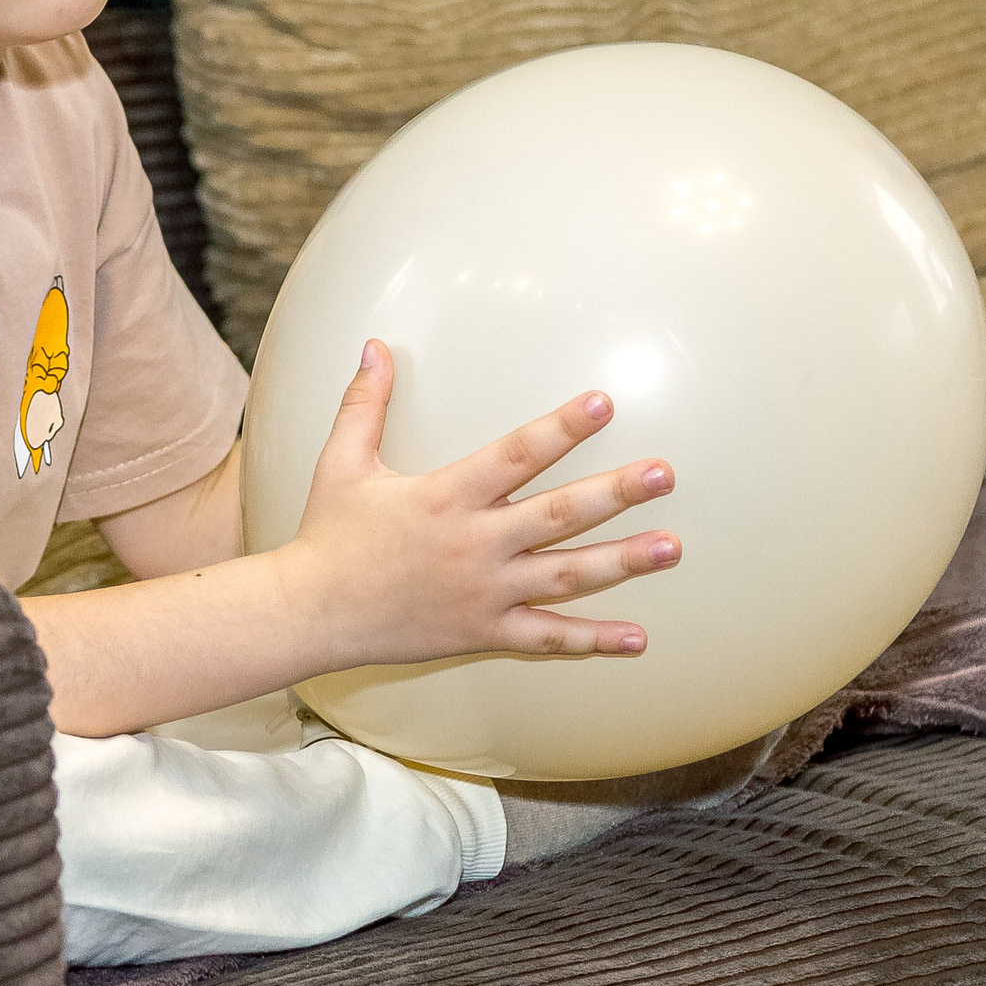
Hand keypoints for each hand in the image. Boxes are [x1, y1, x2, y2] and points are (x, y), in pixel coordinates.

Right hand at [274, 339, 680, 673]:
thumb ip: (365, 403)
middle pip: (558, 514)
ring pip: (567, 576)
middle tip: (664, 474)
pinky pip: (547, 638)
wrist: (312, 613)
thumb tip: (375, 346)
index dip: (561, 428)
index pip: (516, 455)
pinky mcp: (484, 630)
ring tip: (673, 546)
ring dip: (623, 561)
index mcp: (446, 496)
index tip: (603, 403)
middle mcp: (474, 544)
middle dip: (616, 493)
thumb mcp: (341, 462)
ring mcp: (484, 592)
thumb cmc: (327, 534)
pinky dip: (593, 640)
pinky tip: (637, 637)